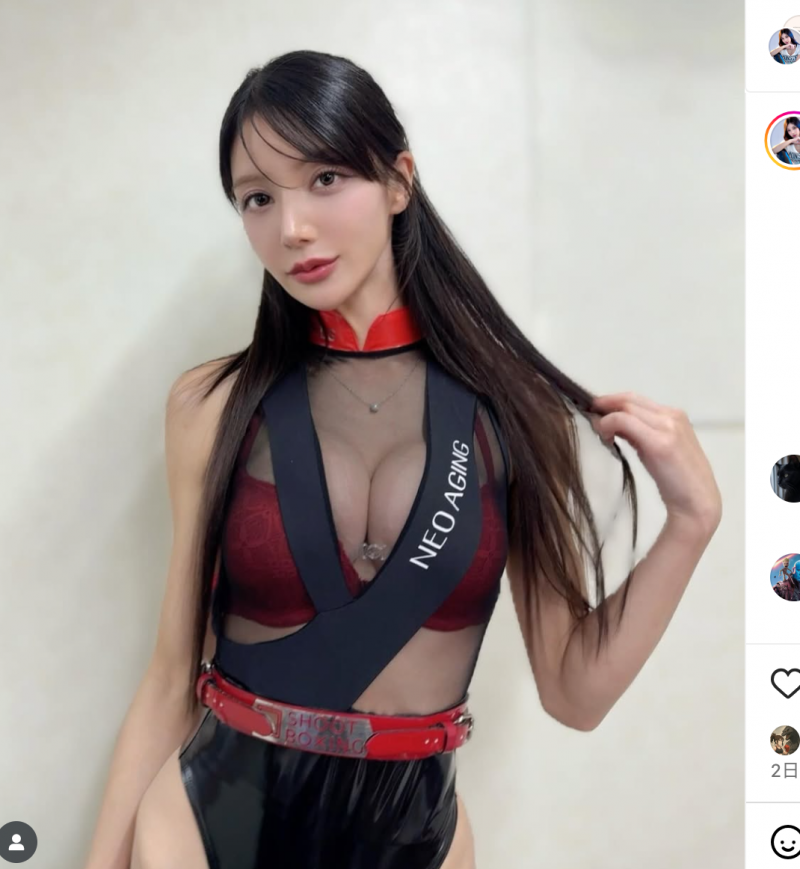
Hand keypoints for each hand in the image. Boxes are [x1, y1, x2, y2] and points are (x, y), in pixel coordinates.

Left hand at [589, 392, 721, 535]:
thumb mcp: (655, 449)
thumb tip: (612, 423)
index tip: (596, 412)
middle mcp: (672, 416)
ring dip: (605, 416)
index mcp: (674, 416)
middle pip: (629, 399)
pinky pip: (625, 422)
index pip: (636, 399)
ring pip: (625, 407)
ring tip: (598, 431)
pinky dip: (608, 424)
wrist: (697, 502)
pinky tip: (605, 438)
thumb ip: (638, 433)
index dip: (612, 402)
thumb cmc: (676, 480)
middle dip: (604, 405)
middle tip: (588, 417)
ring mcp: (668, 427)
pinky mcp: (660, 442)